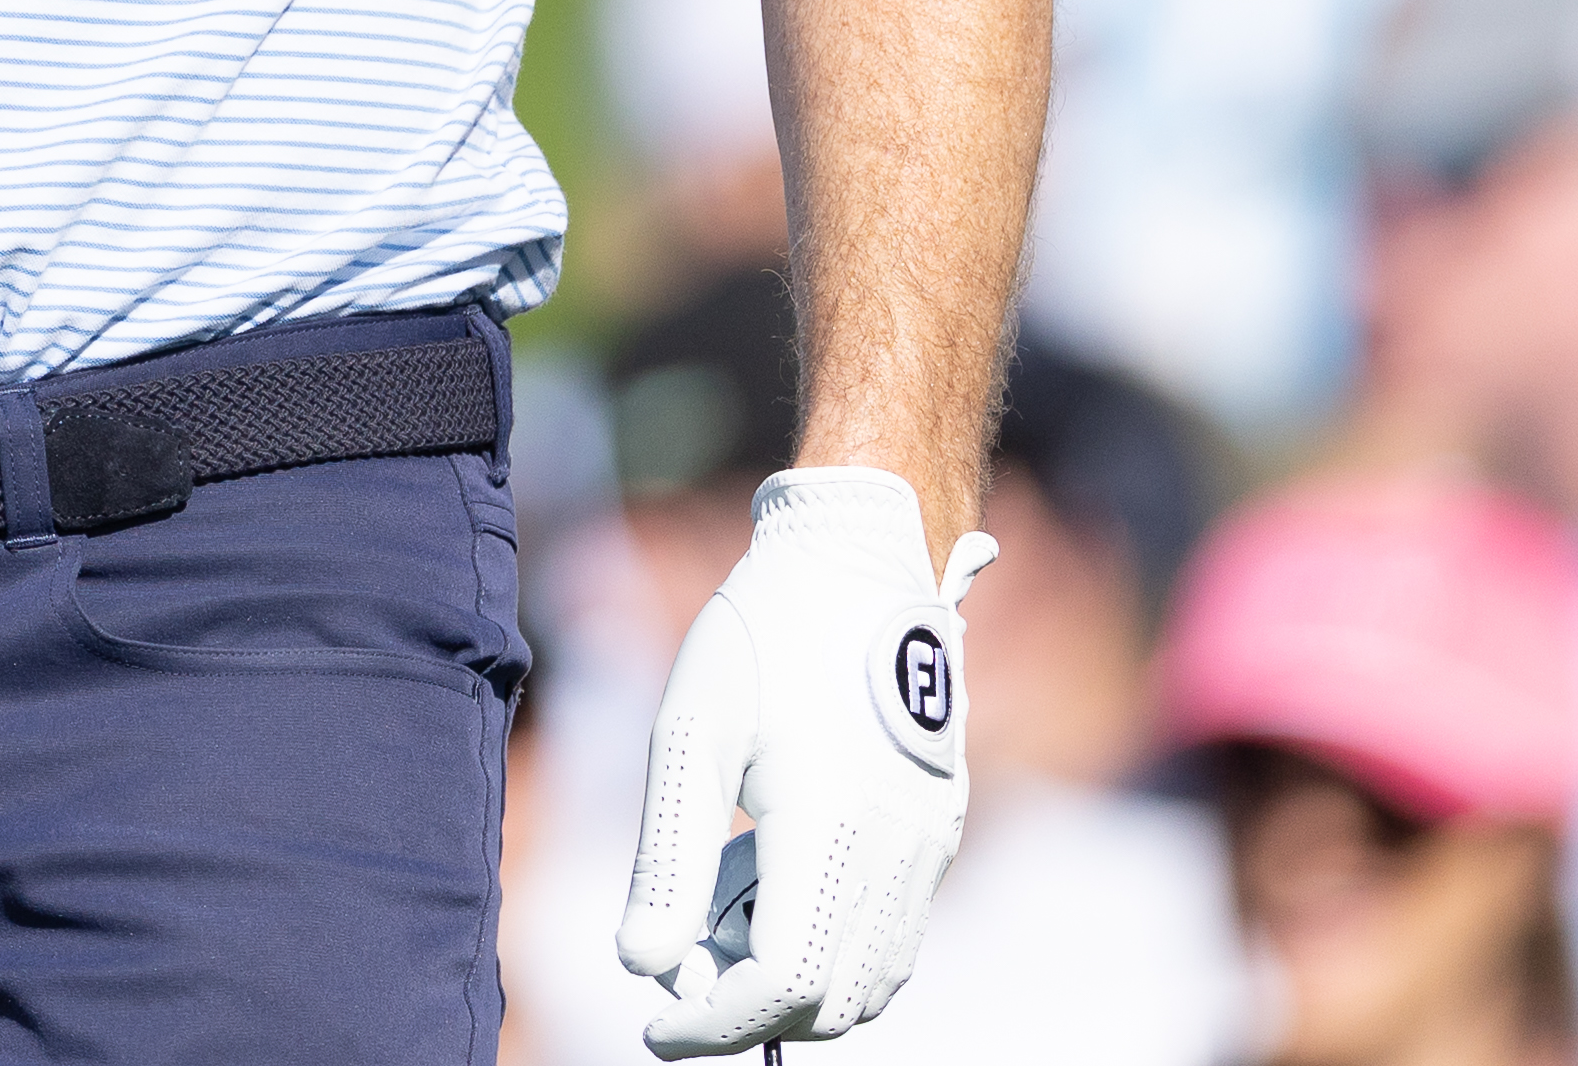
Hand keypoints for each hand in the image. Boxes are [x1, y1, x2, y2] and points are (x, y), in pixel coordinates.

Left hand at [618, 467, 995, 1052]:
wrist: (860, 558)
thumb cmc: (765, 632)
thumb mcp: (691, 731)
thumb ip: (668, 856)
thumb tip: (642, 966)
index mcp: (833, 824)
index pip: (784, 980)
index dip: (714, 1022)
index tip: (653, 1026)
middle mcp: (898, 852)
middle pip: (829, 998)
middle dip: (744, 1004)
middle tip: (673, 955)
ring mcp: (927, 848)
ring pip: (864, 978)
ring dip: (782, 972)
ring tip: (715, 885)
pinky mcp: (935, 836)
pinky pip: (885, 937)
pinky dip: (820, 939)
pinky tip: (760, 870)